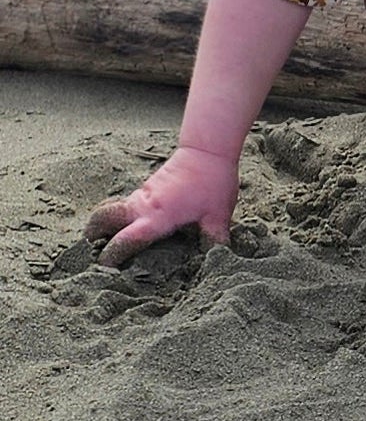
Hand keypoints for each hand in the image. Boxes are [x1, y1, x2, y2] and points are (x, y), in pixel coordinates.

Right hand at [84, 145, 239, 266]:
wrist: (208, 149)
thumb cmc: (212, 182)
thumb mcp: (218, 216)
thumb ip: (214, 240)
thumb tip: (218, 261)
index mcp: (156, 218)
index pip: (123, 241)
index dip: (111, 257)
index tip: (104, 271)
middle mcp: (142, 206)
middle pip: (101, 219)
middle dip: (92, 235)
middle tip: (91, 251)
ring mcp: (141, 194)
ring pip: (112, 209)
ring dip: (105, 224)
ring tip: (106, 241)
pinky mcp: (147, 187)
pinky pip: (126, 203)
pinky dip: (122, 214)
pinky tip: (134, 224)